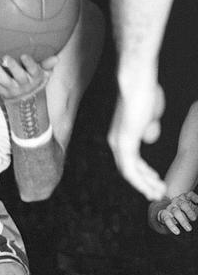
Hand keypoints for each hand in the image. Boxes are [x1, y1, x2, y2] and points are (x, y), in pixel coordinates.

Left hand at [0, 54, 54, 102]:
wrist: (25, 101)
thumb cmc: (35, 81)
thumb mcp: (44, 74)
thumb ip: (47, 65)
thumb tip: (56, 58)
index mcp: (34, 78)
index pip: (33, 71)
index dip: (29, 64)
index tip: (24, 56)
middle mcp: (22, 85)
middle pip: (17, 76)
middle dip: (11, 67)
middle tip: (4, 56)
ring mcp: (9, 88)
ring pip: (1, 79)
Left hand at [108, 84, 166, 199]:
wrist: (136, 80)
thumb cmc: (144, 92)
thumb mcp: (149, 114)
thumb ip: (148, 127)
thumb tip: (148, 139)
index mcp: (121, 134)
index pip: (130, 160)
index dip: (143, 173)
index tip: (156, 181)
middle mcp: (116, 140)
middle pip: (128, 169)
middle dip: (144, 183)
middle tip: (158, 193)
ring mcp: (118, 142)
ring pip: (129, 172)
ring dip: (144, 186)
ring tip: (158, 194)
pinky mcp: (124, 142)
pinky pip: (130, 169)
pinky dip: (141, 182)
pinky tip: (151, 189)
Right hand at [153, 192, 196, 234]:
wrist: (167, 214)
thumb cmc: (183, 211)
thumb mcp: (192, 208)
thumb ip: (196, 208)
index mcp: (185, 197)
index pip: (190, 195)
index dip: (195, 198)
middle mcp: (177, 201)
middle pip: (183, 204)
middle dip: (189, 211)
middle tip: (194, 219)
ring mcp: (170, 208)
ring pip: (176, 212)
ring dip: (183, 221)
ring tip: (189, 229)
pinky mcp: (164, 214)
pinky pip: (167, 220)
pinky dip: (172, 226)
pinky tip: (177, 232)